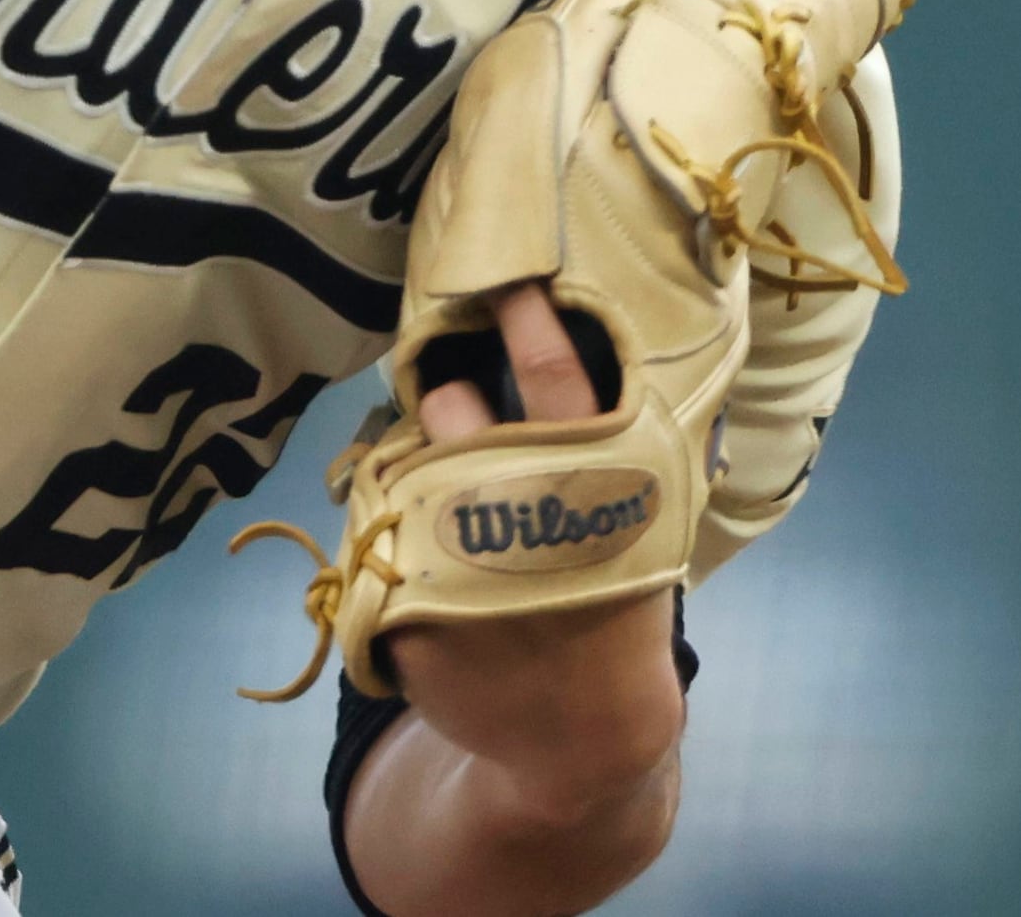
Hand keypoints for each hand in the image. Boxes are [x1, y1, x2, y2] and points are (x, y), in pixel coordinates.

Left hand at [353, 277, 680, 911]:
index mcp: (591, 490)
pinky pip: (385, 543)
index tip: (505, 281)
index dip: (529, 323)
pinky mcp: (409, 614)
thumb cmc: (611, 613)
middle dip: (447, 409)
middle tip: (458, 424)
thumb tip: (568, 354)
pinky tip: (439, 583)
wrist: (584, 738)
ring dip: (417, 474)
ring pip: (403, 472)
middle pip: (451, 416)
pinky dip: (404, 550)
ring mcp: (460, 568)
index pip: (558, 382)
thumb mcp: (634, 530)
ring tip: (446, 508)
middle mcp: (522, 519)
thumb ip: (601, 453)